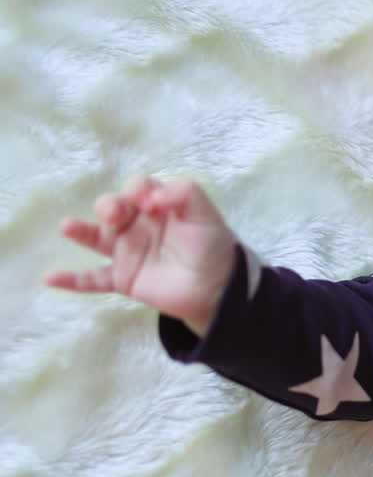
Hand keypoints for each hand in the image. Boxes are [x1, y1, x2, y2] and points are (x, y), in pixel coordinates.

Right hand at [44, 176, 237, 332]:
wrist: (217, 289)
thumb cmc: (211, 246)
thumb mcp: (206, 214)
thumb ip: (185, 193)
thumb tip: (156, 193)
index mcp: (157, 206)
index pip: (138, 187)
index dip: (139, 189)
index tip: (151, 202)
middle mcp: (138, 224)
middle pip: (113, 206)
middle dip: (109, 205)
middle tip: (116, 214)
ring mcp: (127, 251)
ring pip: (95, 237)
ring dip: (80, 230)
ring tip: (67, 226)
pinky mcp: (122, 279)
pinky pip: (92, 279)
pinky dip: (72, 279)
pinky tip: (50, 277)